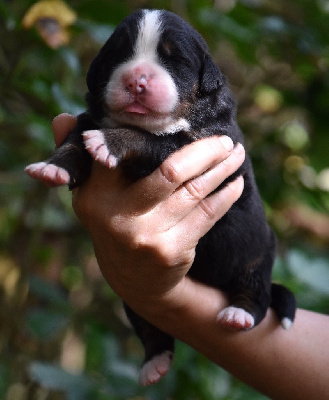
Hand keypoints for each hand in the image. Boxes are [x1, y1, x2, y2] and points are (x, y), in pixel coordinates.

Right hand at [53, 113, 244, 312]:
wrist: (133, 280)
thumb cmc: (114, 224)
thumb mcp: (90, 195)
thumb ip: (78, 157)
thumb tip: (62, 118)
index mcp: (95, 195)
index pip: (121, 153)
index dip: (146, 132)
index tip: (178, 117)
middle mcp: (120, 216)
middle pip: (173, 171)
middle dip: (207, 151)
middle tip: (227, 139)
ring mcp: (148, 237)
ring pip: (196, 191)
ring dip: (223, 169)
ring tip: (237, 154)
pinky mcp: (172, 252)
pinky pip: (207, 214)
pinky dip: (226, 195)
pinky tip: (235, 183)